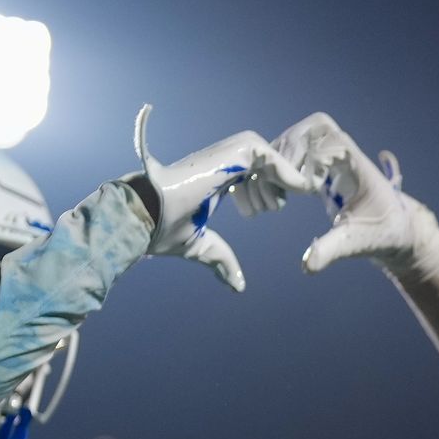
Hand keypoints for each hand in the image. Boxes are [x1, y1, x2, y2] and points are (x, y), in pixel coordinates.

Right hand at [127, 104, 314, 290]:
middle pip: (262, 164)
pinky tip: (294, 189)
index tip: (267, 211)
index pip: (249, 176)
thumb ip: (222, 260)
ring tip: (274, 205)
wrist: (144, 215)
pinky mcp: (232, 153)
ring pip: (268, 157)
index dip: (264, 191)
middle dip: (275, 184)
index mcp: (213, 180)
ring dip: (279, 180)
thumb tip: (237, 286)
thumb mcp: (201, 247)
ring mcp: (225, 155)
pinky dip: (286, 171)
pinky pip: (270, 155)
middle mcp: (220, 163)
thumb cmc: (162, 229)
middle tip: (272, 208)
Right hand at [272, 112, 425, 272]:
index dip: (310, 156)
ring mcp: (330, 159)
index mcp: (357, 162)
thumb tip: (307, 265)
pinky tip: (277, 200)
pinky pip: (292, 156)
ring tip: (279, 197)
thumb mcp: (356, 243)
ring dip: (279, 162)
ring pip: (296, 140)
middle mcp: (343, 154)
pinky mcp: (319, 170)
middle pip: (309, 129)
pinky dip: (278, 171)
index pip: (327, 134)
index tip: (309, 188)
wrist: (395, 233)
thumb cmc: (382, 234)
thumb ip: (331, 250)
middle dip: (289, 153)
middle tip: (285, 186)